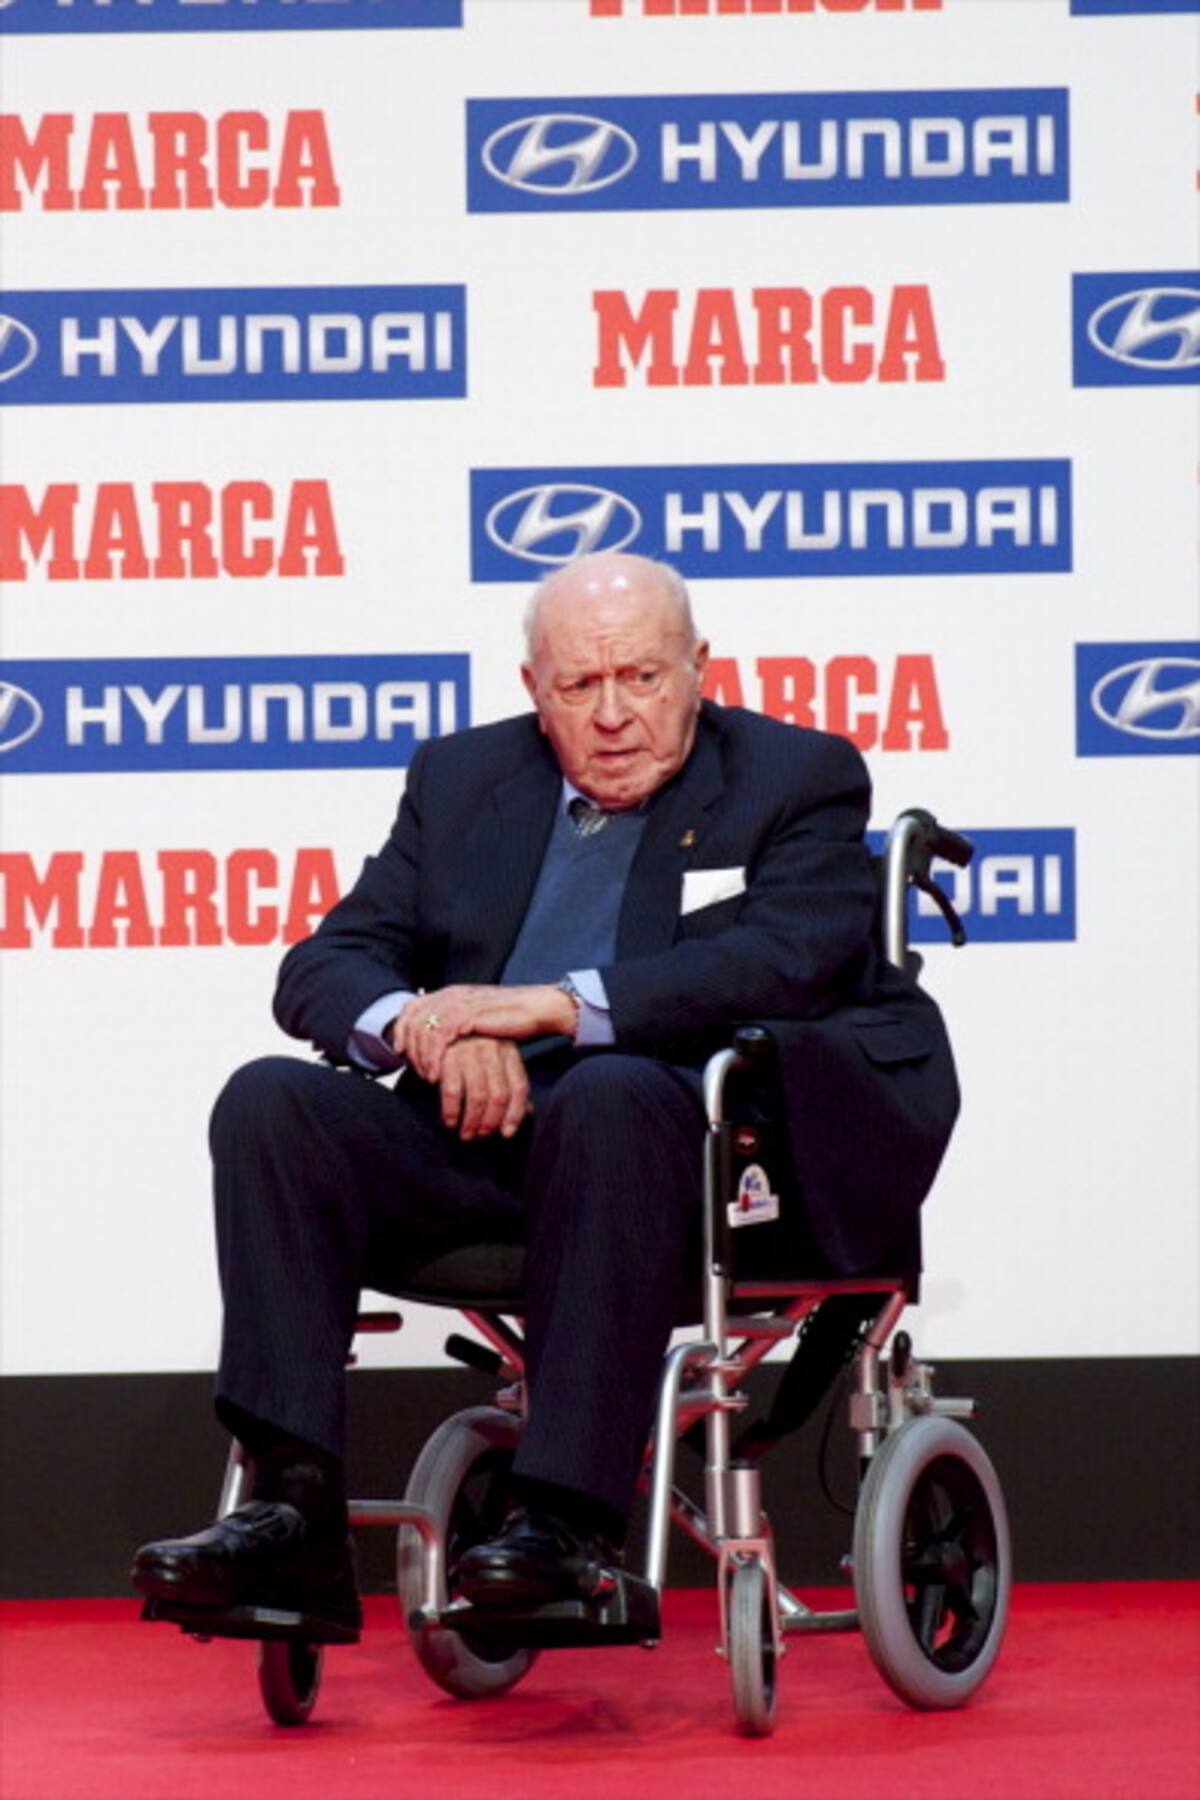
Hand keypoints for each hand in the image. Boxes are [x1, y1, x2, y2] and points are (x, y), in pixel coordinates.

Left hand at [394, 983, 575, 1081]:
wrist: (536, 1007)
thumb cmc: (512, 1017)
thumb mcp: (479, 1018)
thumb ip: (460, 1023)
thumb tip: (444, 1043)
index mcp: (452, 993)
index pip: (413, 1006)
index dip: (402, 1028)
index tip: (400, 1052)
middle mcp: (451, 994)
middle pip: (412, 1017)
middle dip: (407, 1045)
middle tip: (412, 1068)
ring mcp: (458, 1002)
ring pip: (422, 1028)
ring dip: (419, 1055)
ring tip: (425, 1076)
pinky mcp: (468, 1015)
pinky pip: (438, 1037)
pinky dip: (432, 1058)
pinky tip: (435, 1075)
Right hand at [438, 1038, 530, 1141]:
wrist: (435, 1022)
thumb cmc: (468, 1047)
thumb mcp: (493, 1059)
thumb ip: (509, 1082)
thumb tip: (528, 1111)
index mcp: (509, 1050)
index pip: (520, 1087)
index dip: (515, 1114)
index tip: (507, 1133)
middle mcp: (492, 1049)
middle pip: (499, 1095)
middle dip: (491, 1121)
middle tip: (482, 1135)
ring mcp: (470, 1051)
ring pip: (478, 1096)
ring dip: (472, 1121)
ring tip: (466, 1133)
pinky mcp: (447, 1055)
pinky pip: (452, 1091)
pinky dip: (451, 1111)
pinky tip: (450, 1121)